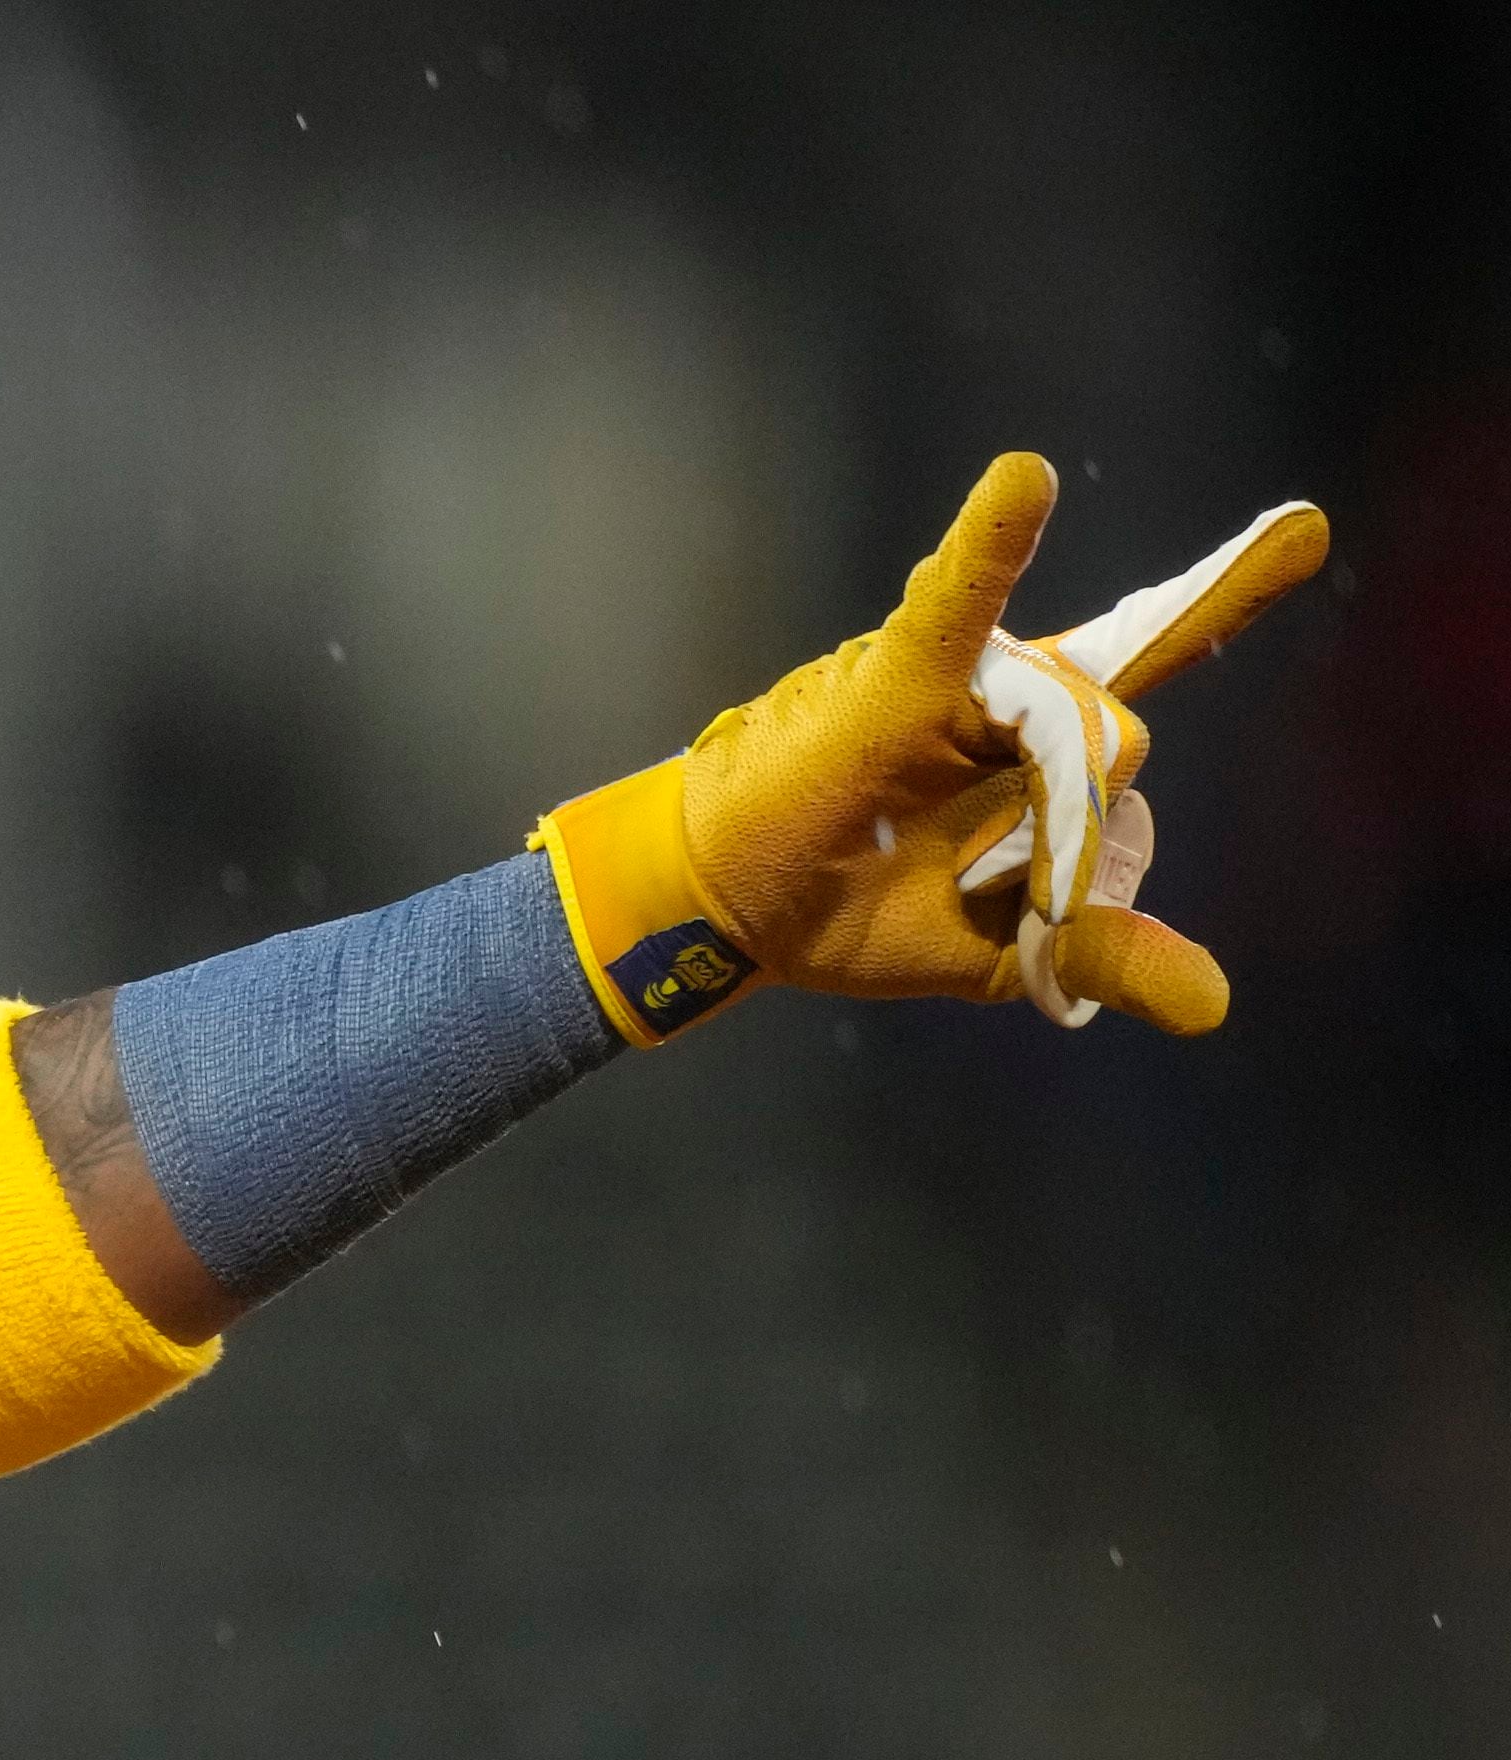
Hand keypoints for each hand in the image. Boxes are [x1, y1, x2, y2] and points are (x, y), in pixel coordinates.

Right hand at [534, 454, 1326, 1040]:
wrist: (727, 918)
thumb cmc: (847, 912)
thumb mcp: (997, 952)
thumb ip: (1101, 953)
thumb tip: (1213, 1004)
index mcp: (1042, 742)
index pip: (1154, 647)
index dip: (1226, 591)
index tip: (1309, 528)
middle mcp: (1013, 692)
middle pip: (1116, 741)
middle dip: (1071, 839)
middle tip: (998, 892)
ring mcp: (963, 681)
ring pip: (1068, 727)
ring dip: (1037, 819)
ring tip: (956, 869)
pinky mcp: (897, 681)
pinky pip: (957, 606)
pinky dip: (988, 546)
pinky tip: (1023, 479)